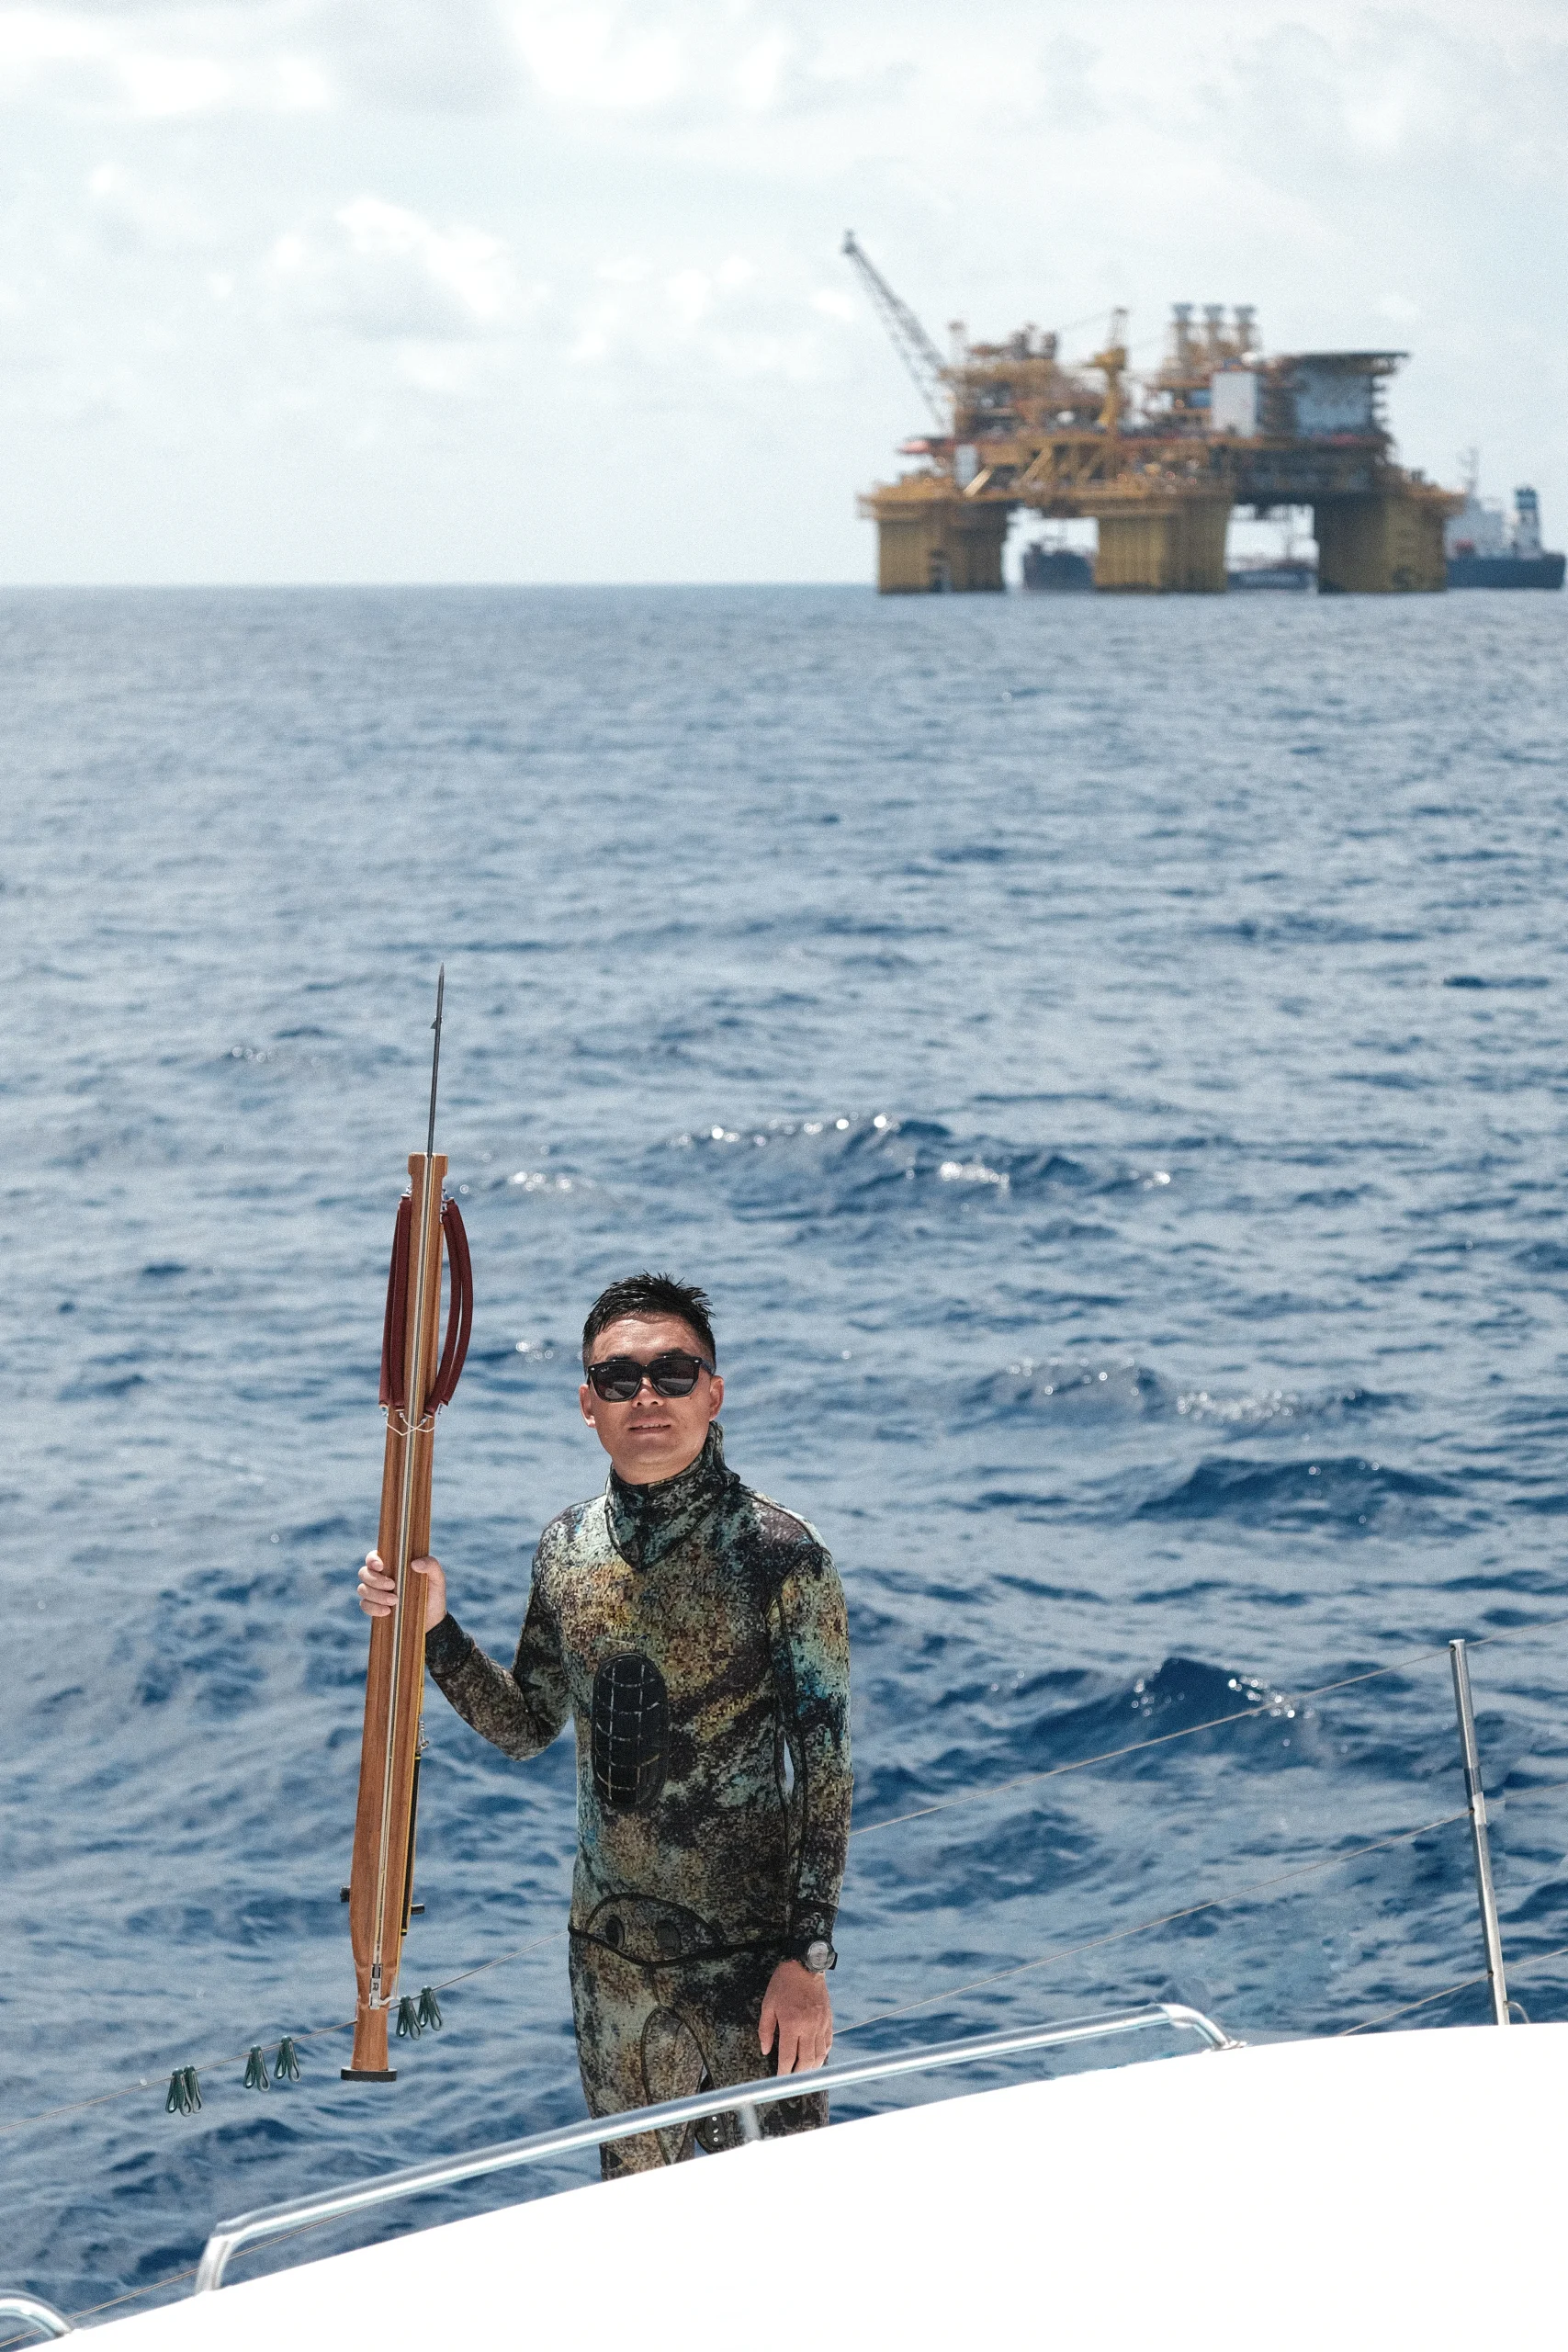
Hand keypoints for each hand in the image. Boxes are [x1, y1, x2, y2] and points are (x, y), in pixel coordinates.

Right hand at [357, 1551, 446, 1630]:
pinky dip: (373, 1608)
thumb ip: (431, 1565)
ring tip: (394, 1601)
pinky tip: (387, 1612)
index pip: (373, 1557)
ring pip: (362, 1589)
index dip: (372, 1559)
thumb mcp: (437, 1579)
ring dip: (376, 1595)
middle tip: (392, 1586)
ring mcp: (375, 1593)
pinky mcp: (375, 1608)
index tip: (381, 1566)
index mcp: (392, 1565)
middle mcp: (380, 1577)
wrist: (432, 1620)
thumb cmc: (433, 1594)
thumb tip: (415, 1563)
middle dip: (376, 1580)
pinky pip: (365, 1605)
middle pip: (364, 1573)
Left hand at [759, 1960, 832, 2074]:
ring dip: (811, 2068)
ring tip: (803, 2072)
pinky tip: (816, 2058)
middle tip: (790, 2079)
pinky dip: (822, 2054)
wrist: (806, 1965)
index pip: (788, 2057)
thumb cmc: (783, 1984)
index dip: (783, 2072)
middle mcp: (808, 2027)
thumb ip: (765, 2030)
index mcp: (791, 2024)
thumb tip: (766, 2050)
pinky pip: (828, 2044)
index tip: (779, 2079)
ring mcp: (821, 2024)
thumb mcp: (768, 2004)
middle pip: (806, 2061)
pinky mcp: (828, 2020)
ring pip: (819, 2056)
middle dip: (797, 2075)